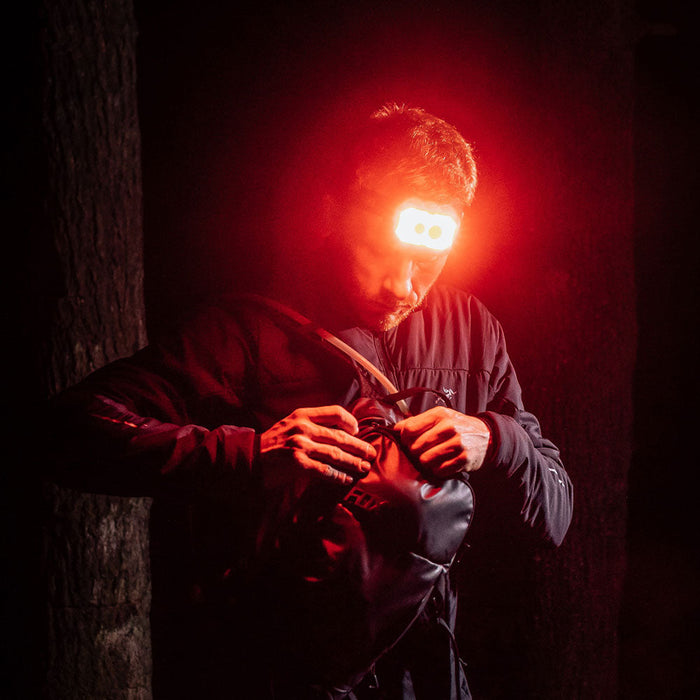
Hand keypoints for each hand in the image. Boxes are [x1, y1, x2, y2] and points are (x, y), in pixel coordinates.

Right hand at [259, 406, 376, 484]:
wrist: (248, 458)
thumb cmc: (272, 442)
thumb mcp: (290, 424)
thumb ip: (311, 425)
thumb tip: (340, 432)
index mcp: (303, 414)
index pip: (335, 412)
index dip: (351, 421)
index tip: (357, 431)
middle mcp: (303, 427)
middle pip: (340, 436)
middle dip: (359, 446)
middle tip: (371, 454)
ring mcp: (300, 445)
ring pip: (335, 454)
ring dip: (353, 463)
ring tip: (364, 468)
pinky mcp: (297, 463)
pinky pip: (325, 470)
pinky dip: (338, 476)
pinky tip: (346, 480)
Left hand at [394, 407, 490, 477]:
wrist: (486, 436)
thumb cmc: (457, 426)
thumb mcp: (439, 417)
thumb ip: (417, 422)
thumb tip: (396, 429)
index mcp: (440, 414)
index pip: (409, 429)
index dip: (404, 438)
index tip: (408, 441)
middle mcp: (449, 427)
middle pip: (415, 447)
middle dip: (415, 452)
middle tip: (422, 451)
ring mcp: (458, 443)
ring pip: (425, 460)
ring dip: (426, 462)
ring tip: (433, 457)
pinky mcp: (463, 459)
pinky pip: (439, 470)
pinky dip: (438, 470)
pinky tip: (443, 463)